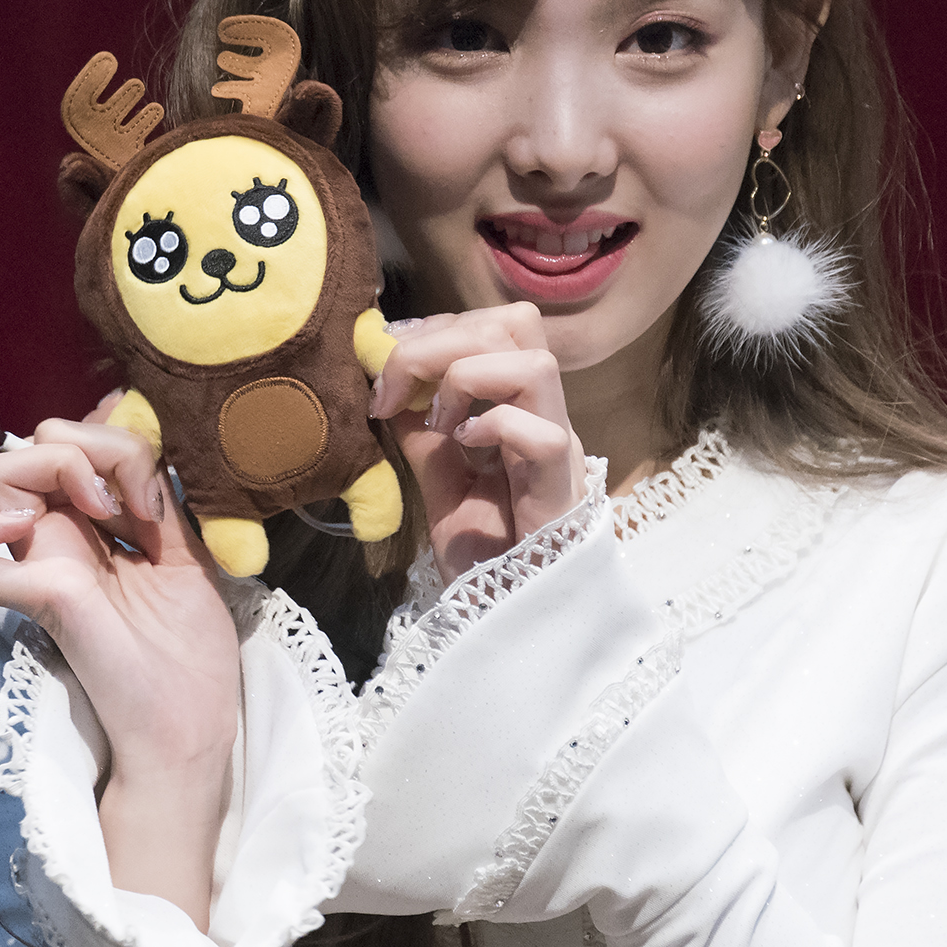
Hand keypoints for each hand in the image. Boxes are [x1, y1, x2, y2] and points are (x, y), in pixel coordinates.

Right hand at [0, 404, 238, 927]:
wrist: (192, 722)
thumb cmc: (191, 648)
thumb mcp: (189, 552)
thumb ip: (160, 496)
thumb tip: (143, 441)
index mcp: (94, 525)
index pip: (69, 440)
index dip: (104, 428)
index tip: (154, 474)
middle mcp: (61, 538)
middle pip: (30, 442)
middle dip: (88, 442)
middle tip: (133, 498)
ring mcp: (42, 565)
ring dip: (57, 464)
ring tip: (107, 508)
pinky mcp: (37, 600)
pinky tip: (33, 531)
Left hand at [371, 305, 587, 580]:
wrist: (509, 621)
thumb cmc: (486, 556)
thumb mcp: (439, 482)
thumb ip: (421, 435)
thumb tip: (391, 386)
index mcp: (520, 408)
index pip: (498, 326)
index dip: (440, 326)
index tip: (388, 356)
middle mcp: (545, 418)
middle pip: (517, 327)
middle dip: (444, 338)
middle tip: (397, 384)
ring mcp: (557, 451)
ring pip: (534, 365)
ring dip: (468, 376)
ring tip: (438, 418)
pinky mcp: (558, 491)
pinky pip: (539, 434)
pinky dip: (494, 426)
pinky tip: (463, 446)